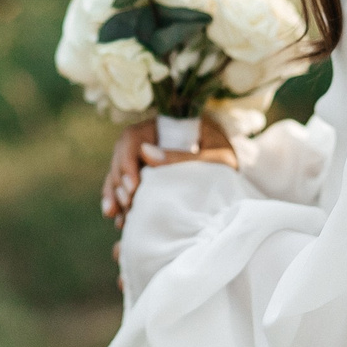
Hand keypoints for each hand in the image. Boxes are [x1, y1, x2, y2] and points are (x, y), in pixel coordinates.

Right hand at [99, 114, 237, 226]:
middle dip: (118, 181)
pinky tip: (120, 220)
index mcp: (161, 126)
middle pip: (120, 157)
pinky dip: (119, 203)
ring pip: (118, 173)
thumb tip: (146, 153)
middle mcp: (147, 140)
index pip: (132, 138)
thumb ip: (184, 157)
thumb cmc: (225, 155)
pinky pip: (124, 188)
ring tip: (116, 217)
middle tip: (127, 203)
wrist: (232, 168)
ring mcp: (143, 159)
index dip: (127, 161)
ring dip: (113, 194)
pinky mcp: (144, 177)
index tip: (133, 186)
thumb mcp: (214, 156)